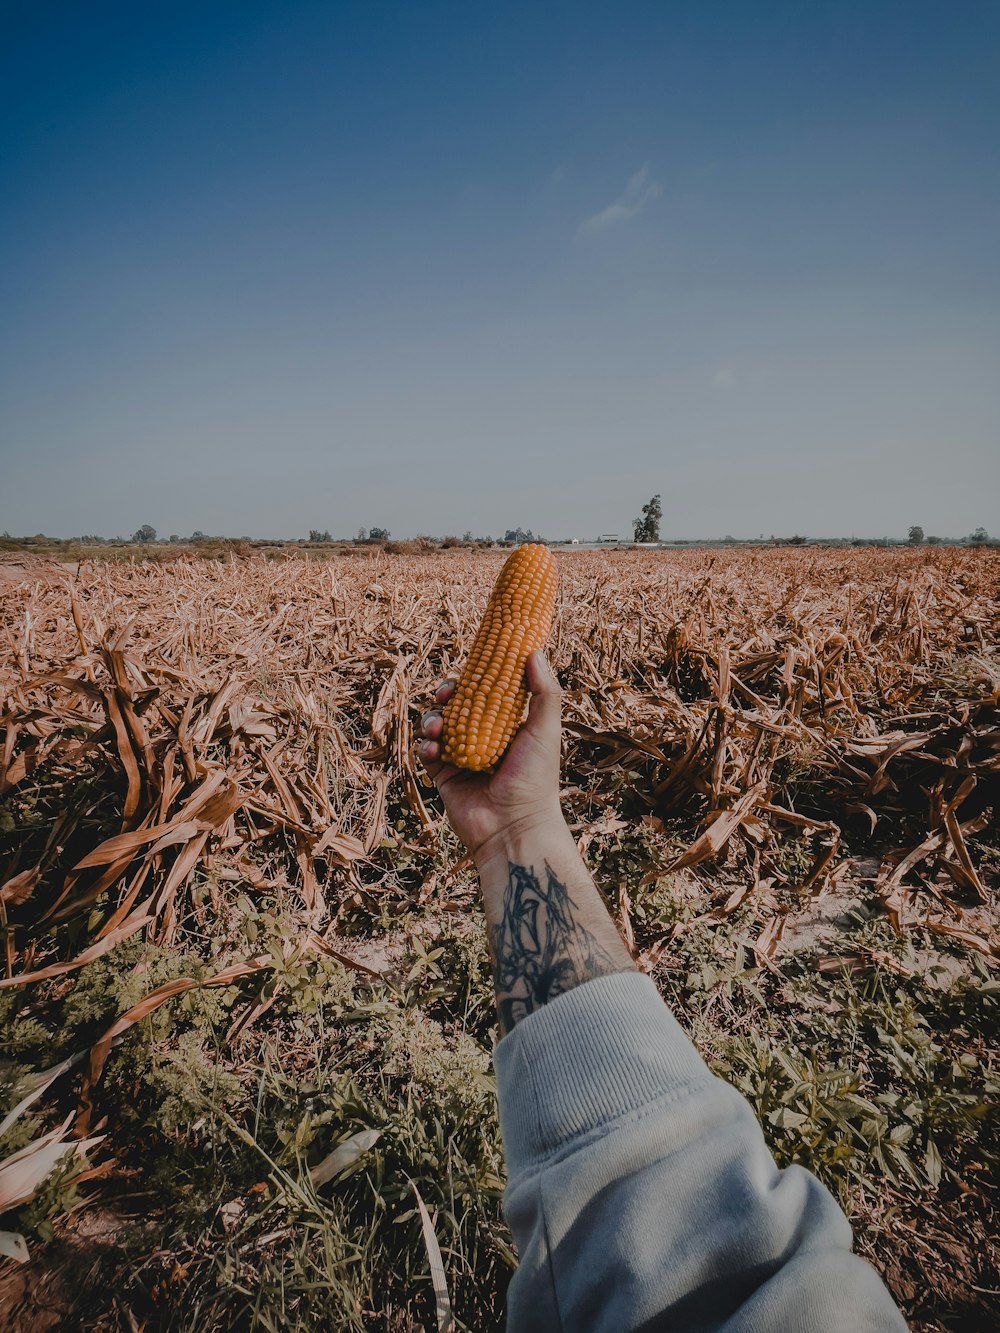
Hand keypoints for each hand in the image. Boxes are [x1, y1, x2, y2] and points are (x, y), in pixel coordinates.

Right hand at [418, 650, 564, 862]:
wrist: (514, 828)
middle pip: (457, 705)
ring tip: (436, 727)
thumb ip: (544, 691)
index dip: (476, 677)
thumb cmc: (536, 779)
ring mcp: (462, 757)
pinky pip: (426, 752)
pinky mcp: (444, 776)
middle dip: (448, 695)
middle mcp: (484, 739)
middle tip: (447, 693)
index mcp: (508, 727)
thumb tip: (534, 651)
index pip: (487, 692)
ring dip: (432, 719)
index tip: (470, 665)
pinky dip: (425, 746)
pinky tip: (433, 749)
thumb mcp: (545, 730)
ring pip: (437, 725)